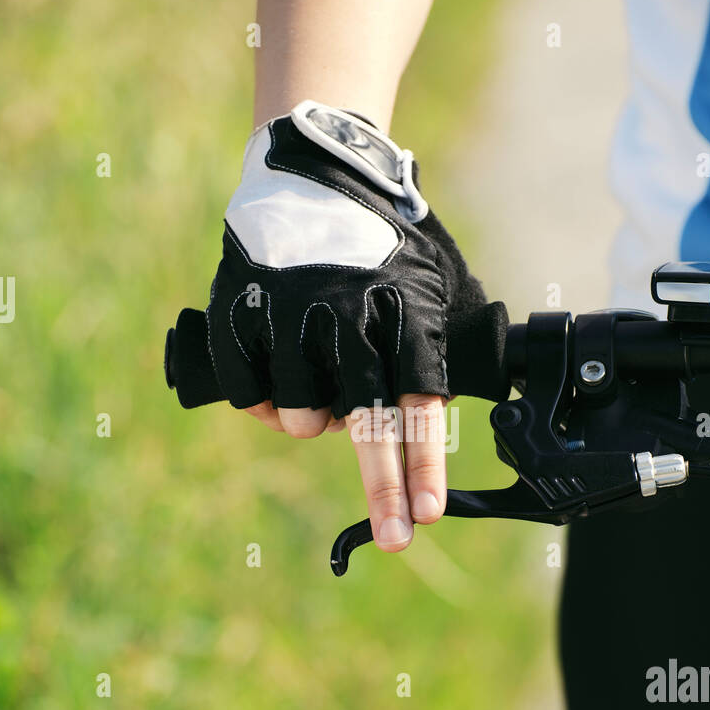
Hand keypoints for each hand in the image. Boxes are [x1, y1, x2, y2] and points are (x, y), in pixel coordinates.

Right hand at [164, 101, 507, 552]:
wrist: (315, 172)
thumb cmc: (384, 240)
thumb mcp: (436, 282)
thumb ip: (445, 344)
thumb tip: (465, 404)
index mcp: (404, 311)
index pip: (419, 404)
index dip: (423, 466)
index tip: (429, 514)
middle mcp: (349, 317)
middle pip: (367, 425)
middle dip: (385, 490)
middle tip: (396, 538)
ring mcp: (292, 314)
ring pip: (302, 415)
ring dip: (314, 424)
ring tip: (322, 390)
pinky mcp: (243, 309)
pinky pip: (249, 392)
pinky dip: (264, 405)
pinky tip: (278, 387)